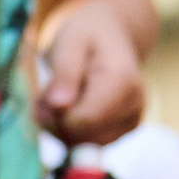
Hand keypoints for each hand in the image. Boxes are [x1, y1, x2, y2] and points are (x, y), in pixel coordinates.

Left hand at [37, 0, 146, 144]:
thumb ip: (64, 73)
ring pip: (84, 143)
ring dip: (61, 125)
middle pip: (83, 136)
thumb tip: (58, 106)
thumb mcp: (69, 43)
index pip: (83, 121)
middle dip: (56, 120)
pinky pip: (89, 142)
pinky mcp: (123, 130)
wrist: (112, 35)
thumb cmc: (87, 35)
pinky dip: (71, 129)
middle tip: (45, 94)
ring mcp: (132, 120)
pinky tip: (68, 106)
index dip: (56, 116)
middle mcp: (134, 105)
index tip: (43, 98)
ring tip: (58, 95)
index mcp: (122, 82)